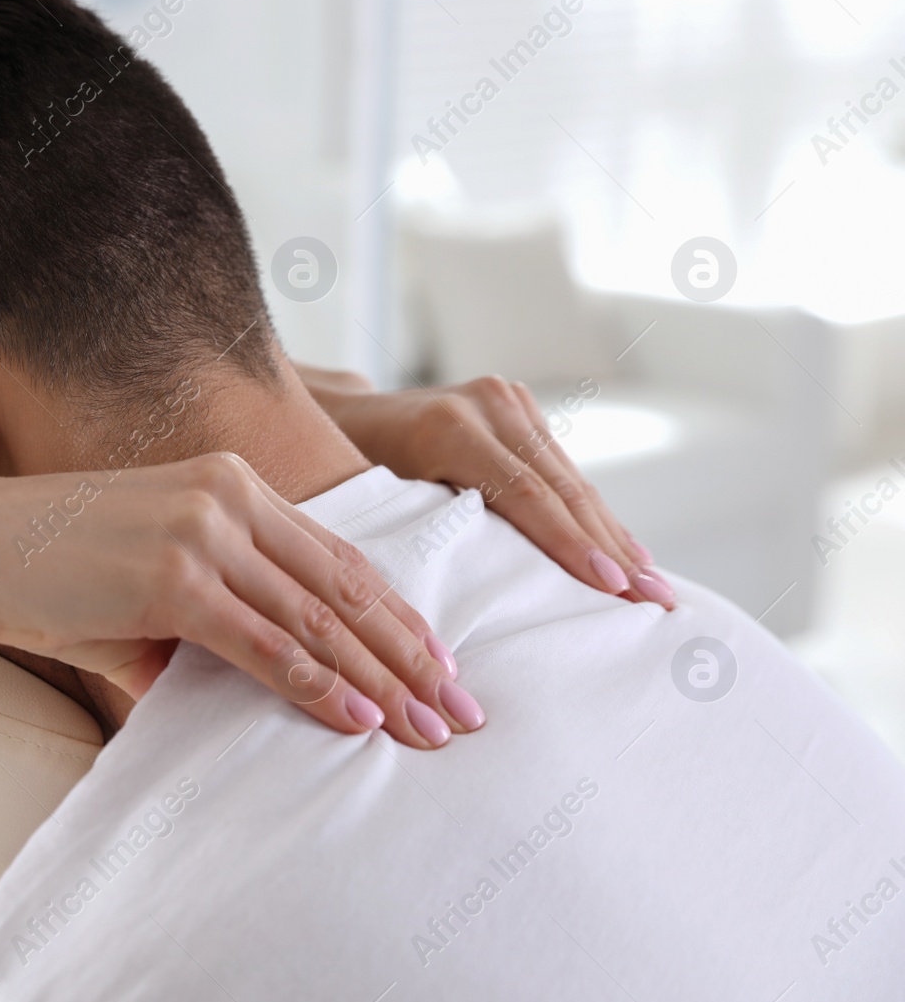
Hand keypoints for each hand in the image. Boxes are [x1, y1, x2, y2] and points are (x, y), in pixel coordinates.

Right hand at [0, 453, 477, 747]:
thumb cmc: (48, 561)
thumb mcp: (147, 575)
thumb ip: (210, 619)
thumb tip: (252, 683)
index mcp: (232, 486)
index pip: (338, 558)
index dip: (395, 616)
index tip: (437, 664)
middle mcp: (231, 498)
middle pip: (347, 587)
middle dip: (413, 655)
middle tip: (462, 708)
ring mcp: (204, 534)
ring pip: (319, 619)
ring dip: (383, 680)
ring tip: (431, 727)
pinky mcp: (174, 580)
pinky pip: (265, 644)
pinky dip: (318, 686)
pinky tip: (360, 718)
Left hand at [297, 364, 672, 608]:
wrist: (345, 414)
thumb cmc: (348, 473)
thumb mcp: (376, 500)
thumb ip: (421, 532)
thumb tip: (465, 601)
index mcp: (449, 426)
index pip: (526, 494)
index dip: (572, 544)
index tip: (613, 586)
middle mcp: (487, 403)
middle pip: (563, 488)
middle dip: (613, 549)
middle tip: (654, 601)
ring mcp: (509, 400)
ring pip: (573, 481)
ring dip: (616, 537)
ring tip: (656, 588)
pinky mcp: (521, 408)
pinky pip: (565, 472)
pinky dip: (594, 517)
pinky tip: (628, 556)